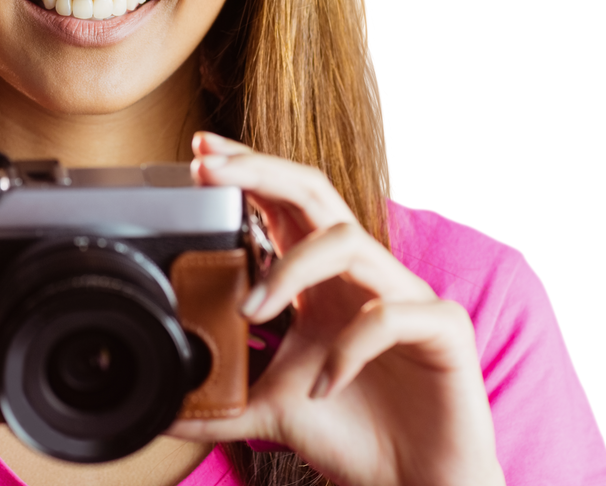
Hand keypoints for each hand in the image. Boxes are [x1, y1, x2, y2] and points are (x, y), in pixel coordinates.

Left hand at [170, 133, 504, 485]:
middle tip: (208, 170)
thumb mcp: (270, 408)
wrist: (417, 484)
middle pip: (313, 191)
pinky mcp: (442, 329)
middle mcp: (360, 272)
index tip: (199, 152)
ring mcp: (404, 293)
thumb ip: (219, 398)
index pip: (282, 202)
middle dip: (259, 171)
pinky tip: (323, 386)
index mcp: (322, 277)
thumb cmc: (351, 429)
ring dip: (290, 269)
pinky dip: (348, 348)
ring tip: (250, 312)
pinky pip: (390, 314)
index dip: (245, 169)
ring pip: (347, 240)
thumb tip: (162, 409)